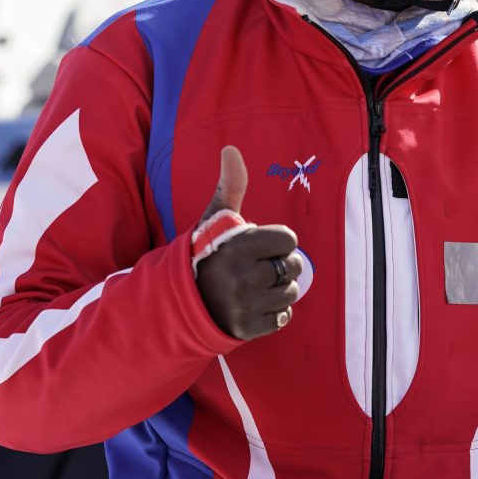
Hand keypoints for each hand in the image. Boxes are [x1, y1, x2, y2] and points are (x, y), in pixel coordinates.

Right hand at [195, 146, 303, 339]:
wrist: (183, 298)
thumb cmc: (209, 252)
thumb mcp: (216, 218)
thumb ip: (230, 185)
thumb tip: (231, 149)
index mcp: (238, 246)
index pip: (289, 239)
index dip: (277, 240)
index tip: (259, 245)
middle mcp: (242, 277)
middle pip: (294, 266)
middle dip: (281, 264)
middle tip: (259, 266)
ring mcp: (244, 305)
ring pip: (291, 292)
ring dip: (279, 289)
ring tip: (257, 285)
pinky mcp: (247, 329)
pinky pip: (283, 317)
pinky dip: (274, 312)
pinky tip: (255, 304)